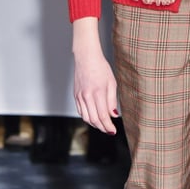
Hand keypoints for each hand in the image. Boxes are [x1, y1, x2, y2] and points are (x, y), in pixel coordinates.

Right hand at [72, 18, 118, 133]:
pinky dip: (87, 118)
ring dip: (94, 124)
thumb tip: (113, 115)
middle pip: (93, 119)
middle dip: (102, 127)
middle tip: (109, 130)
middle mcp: (86, 96)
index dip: (108, 126)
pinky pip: (81, 111)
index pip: (102, 116)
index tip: (113, 131)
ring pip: (86, 117)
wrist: (86, 57)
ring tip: (103, 125)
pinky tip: (94, 118)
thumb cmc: (100, 68)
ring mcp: (79, 96)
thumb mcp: (111, 83)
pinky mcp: (76, 95)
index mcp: (97, 93)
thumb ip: (112, 101)